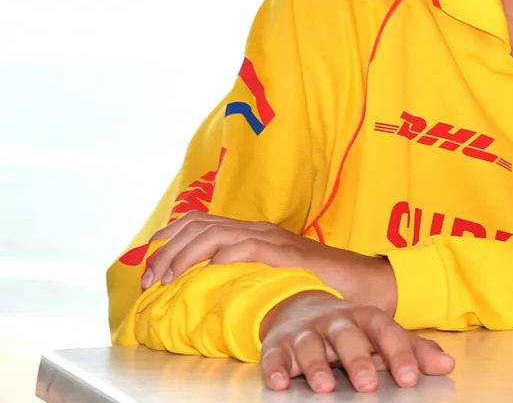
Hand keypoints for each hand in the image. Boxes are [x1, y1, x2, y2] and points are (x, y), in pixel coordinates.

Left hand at [142, 214, 396, 311]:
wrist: (362, 284)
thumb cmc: (318, 286)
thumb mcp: (271, 277)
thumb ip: (244, 276)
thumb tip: (205, 293)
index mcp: (254, 232)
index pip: (202, 220)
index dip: (170, 235)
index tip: (149, 258)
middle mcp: (259, 229)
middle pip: (201, 224)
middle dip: (167, 248)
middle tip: (149, 276)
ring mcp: (272, 239)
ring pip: (216, 233)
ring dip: (184, 254)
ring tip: (166, 277)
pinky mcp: (284, 254)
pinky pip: (245, 247)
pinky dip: (220, 256)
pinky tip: (204, 271)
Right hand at [259, 291, 453, 393]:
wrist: (299, 305)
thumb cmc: (350, 327)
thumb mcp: (381, 333)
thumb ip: (413, 349)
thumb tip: (448, 365)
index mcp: (365, 317)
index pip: (385, 331)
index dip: (399, 353)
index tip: (410, 378)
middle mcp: (336, 321)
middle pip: (348, 336)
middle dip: (358, 360)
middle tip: (369, 385)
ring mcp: (305, 331)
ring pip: (310, 344)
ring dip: (316, 365)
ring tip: (325, 386)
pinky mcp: (278, 344)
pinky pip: (275, 355)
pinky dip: (276, 368)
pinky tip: (280, 383)